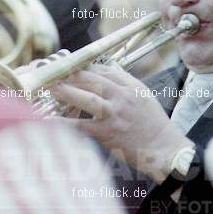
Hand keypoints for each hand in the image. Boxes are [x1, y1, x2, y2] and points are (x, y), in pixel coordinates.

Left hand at [50, 63, 193, 183]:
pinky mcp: (108, 133)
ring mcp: (115, 115)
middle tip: (50, 71)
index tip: (67, 65)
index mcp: (131, 86)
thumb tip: (109, 66)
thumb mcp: (144, 95)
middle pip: (92, 79)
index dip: (82, 66)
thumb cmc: (153, 122)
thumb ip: (125, 80)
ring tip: (48, 87)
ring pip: (87, 98)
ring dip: (65, 91)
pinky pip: (81, 125)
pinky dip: (63, 123)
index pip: (103, 69)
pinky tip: (48, 119)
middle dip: (69, 73)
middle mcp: (122, 97)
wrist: (164, 148)